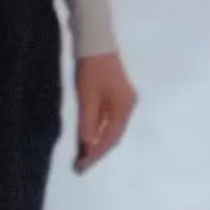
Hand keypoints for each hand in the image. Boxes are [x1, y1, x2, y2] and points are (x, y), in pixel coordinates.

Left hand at [73, 52, 137, 172]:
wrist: (96, 42)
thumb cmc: (92, 69)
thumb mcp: (88, 97)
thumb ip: (88, 122)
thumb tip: (88, 145)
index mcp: (124, 108)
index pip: (110, 138)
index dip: (96, 154)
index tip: (82, 167)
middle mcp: (128, 107)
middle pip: (113, 135)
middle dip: (98, 150)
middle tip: (81, 165)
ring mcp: (123, 101)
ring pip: (111, 127)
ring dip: (98, 141)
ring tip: (83, 155)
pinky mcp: (116, 95)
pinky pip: (108, 119)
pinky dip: (98, 129)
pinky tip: (89, 136)